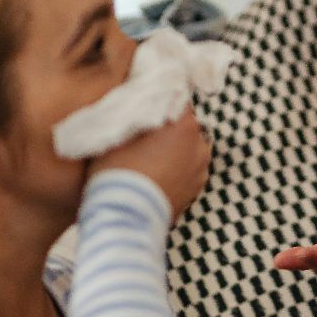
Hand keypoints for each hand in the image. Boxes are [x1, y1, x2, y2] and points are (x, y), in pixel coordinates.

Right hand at [88, 107, 210, 216]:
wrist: (125, 219)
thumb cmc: (117, 172)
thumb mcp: (116, 132)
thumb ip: (132, 112)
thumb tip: (135, 101)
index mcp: (185, 124)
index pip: (176, 98)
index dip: (159, 99)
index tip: (144, 105)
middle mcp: (200, 144)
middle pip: (183, 125)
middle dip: (166, 127)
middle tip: (142, 134)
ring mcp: (200, 170)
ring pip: (186, 149)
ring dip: (172, 150)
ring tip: (147, 159)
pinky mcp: (196, 191)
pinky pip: (186, 171)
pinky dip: (174, 170)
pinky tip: (154, 176)